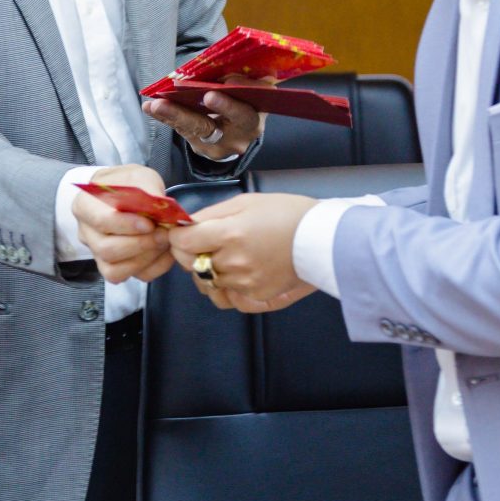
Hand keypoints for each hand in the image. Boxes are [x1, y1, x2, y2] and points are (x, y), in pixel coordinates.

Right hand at [71, 164, 176, 283]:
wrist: (127, 197)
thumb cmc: (128, 185)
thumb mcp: (139, 176)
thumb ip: (147, 188)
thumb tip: (158, 205)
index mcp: (85, 205)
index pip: (101, 220)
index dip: (127, 225)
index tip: (149, 223)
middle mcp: (86, 232)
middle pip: (107, 249)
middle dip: (140, 244)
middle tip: (163, 233)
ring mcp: (96, 253)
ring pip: (115, 270)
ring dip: (146, 257)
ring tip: (164, 241)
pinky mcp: (111, 268)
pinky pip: (128, 278)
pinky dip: (150, 269)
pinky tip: (163, 253)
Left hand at [143, 73, 269, 160]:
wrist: (243, 130)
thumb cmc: (246, 101)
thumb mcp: (252, 93)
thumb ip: (243, 83)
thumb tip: (227, 72)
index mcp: (252, 123)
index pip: (242, 116)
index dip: (228, 105)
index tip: (212, 92)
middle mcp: (234, 140)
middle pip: (207, 127)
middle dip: (183, 114)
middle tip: (163, 104)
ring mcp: (215, 146)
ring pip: (189, 129)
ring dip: (168, 115)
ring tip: (151, 104)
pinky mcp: (200, 146)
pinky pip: (181, 130)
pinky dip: (166, 117)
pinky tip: (149, 107)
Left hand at [168, 192, 318, 309]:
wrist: (322, 238)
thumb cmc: (288, 214)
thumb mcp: (247, 202)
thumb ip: (212, 214)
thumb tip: (187, 223)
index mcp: (230, 234)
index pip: (182, 242)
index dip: (177, 236)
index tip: (182, 232)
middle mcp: (234, 262)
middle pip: (189, 264)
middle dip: (189, 252)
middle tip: (201, 242)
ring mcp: (244, 283)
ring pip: (205, 283)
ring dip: (207, 270)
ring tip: (224, 256)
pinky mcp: (255, 297)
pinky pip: (225, 298)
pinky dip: (224, 287)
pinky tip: (235, 273)